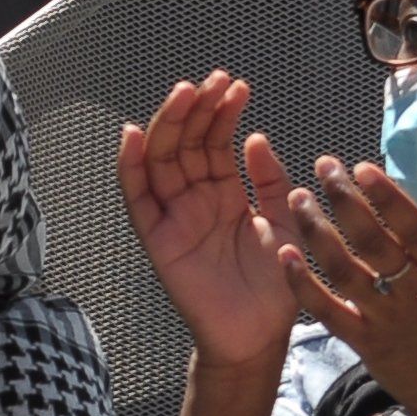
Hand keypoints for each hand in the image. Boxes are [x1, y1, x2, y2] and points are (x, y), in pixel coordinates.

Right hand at [117, 73, 296, 373]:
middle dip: (196, 109)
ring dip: (169, 124)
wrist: (259, 334)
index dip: (222, 113)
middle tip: (212, 81)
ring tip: (186, 93)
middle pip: (185, 143)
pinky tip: (134, 136)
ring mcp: (173, 216)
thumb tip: (255, 138)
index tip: (237, 86)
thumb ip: (270, 181)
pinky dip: (131, 167)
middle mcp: (194, 199)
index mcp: (223, 193)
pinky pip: (138, 199)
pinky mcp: (158, 238)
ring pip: (161, 160)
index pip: (215, 142)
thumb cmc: (275, 284)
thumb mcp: (285, 222)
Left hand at [274, 151, 416, 415]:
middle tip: (323, 167)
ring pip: (345, 272)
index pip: (415, 228)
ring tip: (298, 198)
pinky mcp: (362, 341)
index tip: (360, 167)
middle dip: (346, 202)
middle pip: (375, 244)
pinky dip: (302, 283)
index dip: (388, 198)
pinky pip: (326, 310)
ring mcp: (387, 319)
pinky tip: (283, 252)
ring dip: (317, 233)